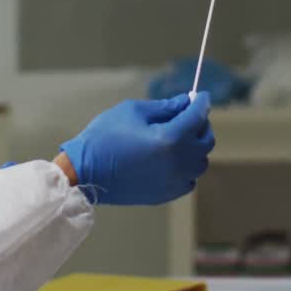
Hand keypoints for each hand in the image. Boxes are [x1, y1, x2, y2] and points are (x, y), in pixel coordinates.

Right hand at [60, 94, 214, 205]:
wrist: (85, 172)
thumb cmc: (105, 136)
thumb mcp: (133, 111)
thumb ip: (165, 107)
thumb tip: (186, 102)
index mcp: (170, 138)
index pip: (197, 116)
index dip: (202, 102)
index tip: (202, 96)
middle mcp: (178, 162)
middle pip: (206, 140)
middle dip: (201, 124)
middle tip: (188, 115)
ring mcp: (174, 181)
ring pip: (200, 162)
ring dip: (195, 147)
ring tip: (179, 137)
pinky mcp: (166, 194)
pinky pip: (190, 179)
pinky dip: (188, 167)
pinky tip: (173, 159)